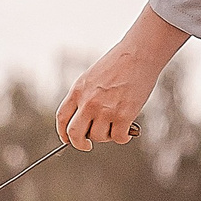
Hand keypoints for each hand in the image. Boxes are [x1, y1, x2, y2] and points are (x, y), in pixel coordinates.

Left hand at [57, 7, 189, 149]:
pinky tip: (126, 131)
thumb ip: (85, 97)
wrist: (139, 55)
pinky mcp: (123, 116)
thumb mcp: (91, 77)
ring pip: (98, 137)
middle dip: (79, 144)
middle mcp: (88, 102)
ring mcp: (105, 110)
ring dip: (106, 136)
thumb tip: (85, 121)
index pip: (61, 118)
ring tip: (114, 127)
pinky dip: (122, 138)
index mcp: (78, 90)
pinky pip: (118, 137)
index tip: (67, 139)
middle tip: (87, 145)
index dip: (63, 133)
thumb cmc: (118, 64)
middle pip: (74, 133)